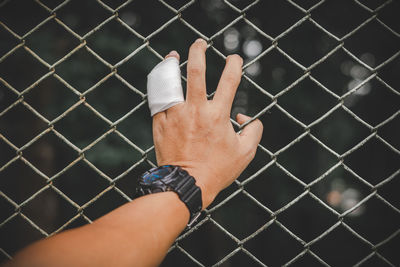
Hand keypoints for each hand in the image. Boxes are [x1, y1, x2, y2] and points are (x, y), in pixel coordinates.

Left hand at [152, 39, 262, 207]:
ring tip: (172, 56)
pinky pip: (158, 99)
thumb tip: (245, 117)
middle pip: (197, 72)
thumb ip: (253, 131)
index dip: (234, 64)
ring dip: (172, 65)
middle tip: (200, 43)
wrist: (186, 184)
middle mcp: (196, 110)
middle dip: (198, 52)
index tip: (235, 58)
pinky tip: (161, 80)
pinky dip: (160, 87)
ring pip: (172, 82)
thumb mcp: (245, 153)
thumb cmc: (217, 170)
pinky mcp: (160, 123)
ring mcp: (176, 115)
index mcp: (218, 115)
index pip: (230, 81)